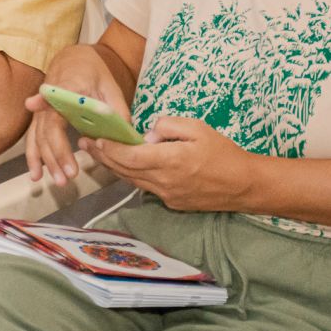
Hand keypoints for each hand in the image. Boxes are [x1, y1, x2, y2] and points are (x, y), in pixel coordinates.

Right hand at [23, 44, 130, 185]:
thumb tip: (124, 135)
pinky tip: (36, 175)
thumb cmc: (93, 72)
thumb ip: (116, 108)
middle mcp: (48, 99)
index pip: (54, 101)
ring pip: (38, 137)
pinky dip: (33, 157)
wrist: (74, 60)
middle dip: (56, 154)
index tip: (35, 107)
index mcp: (66, 86)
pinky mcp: (39, 119)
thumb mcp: (110, 85)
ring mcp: (41, 110)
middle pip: (47, 129)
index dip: (45, 105)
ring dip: (46, 161)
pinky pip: (33, 139)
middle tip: (70, 175)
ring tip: (59, 180)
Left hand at [84, 116, 256, 210]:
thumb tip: (148, 134)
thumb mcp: (198, 128)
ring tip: (97, 153)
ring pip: (132, 181)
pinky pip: (145, 187)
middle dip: (103, 156)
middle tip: (85, 143)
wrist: (244, 185)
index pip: (130, 157)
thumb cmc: (223, 153)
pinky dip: (131, 175)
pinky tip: (124, 165)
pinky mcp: (172, 203)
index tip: (96, 138)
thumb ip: (168, 126)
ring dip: (113, 167)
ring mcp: (167, 195)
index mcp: (170, 162)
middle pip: (125, 170)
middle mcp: (164, 182)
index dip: (110, 149)